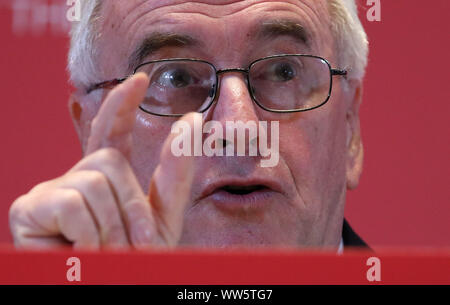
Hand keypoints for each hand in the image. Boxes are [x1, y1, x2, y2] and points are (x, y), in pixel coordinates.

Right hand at [9, 73, 196, 248]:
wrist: (113, 288)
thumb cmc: (136, 261)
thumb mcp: (164, 216)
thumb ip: (175, 172)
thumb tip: (190, 121)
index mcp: (108, 179)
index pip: (113, 131)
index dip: (123, 104)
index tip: (140, 79)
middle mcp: (77, 178)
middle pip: (110, 161)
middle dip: (132, 207)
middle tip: (133, 247)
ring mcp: (51, 191)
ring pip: (93, 181)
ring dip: (113, 227)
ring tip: (107, 254)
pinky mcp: (29, 208)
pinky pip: (72, 202)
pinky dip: (89, 234)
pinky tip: (81, 253)